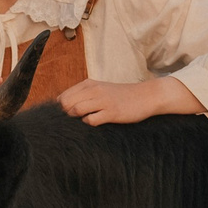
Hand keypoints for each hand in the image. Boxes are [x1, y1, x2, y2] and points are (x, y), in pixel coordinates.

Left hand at [55, 76, 204, 125]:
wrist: (146, 96)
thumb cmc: (122, 95)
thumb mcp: (101, 89)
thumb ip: (84, 95)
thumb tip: (64, 106)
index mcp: (89, 84)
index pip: (63, 96)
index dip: (61, 109)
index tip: (67, 116)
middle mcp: (93, 90)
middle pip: (66, 103)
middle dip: (65, 115)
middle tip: (74, 122)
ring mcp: (102, 101)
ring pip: (75, 110)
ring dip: (76, 119)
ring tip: (85, 121)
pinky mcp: (111, 112)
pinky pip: (91, 120)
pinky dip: (89, 123)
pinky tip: (96, 122)